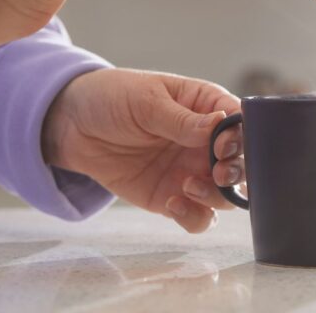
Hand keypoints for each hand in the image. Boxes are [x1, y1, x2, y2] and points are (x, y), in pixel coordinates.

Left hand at [42, 69, 244, 232]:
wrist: (72, 126)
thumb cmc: (113, 98)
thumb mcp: (146, 100)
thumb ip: (182, 119)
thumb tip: (221, 125)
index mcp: (207, 106)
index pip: (241, 122)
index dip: (241, 138)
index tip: (221, 147)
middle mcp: (207, 142)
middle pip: (243, 163)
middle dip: (238, 172)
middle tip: (216, 174)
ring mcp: (193, 171)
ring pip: (227, 195)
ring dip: (217, 197)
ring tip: (187, 187)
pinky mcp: (173, 196)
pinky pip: (199, 217)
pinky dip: (194, 217)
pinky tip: (173, 203)